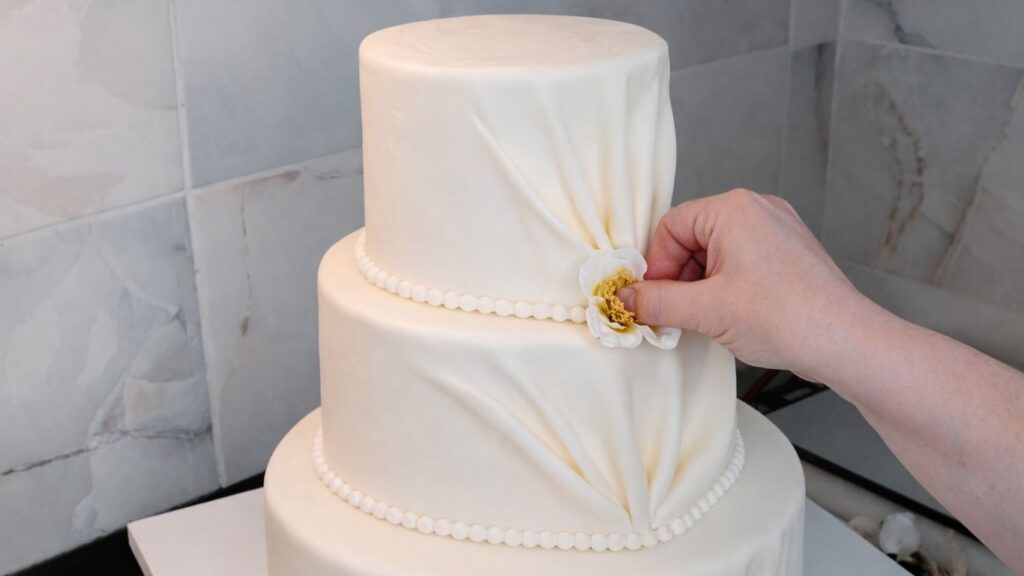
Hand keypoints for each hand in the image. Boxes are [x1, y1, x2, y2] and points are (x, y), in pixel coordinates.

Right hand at [618, 189, 876, 379]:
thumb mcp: (706, 312)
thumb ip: (658, 302)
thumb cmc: (784, 318)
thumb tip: (625, 299)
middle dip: (679, 277)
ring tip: (706, 319)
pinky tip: (729, 315)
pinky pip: (741, 259)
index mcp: (733, 209)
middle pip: (693, 237)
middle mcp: (757, 208)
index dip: (656, 266)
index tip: (653, 300)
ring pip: (716, 251)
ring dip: (701, 284)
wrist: (846, 342)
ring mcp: (777, 228)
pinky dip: (725, 285)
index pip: (671, 227)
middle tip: (675, 314)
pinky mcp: (789, 251)